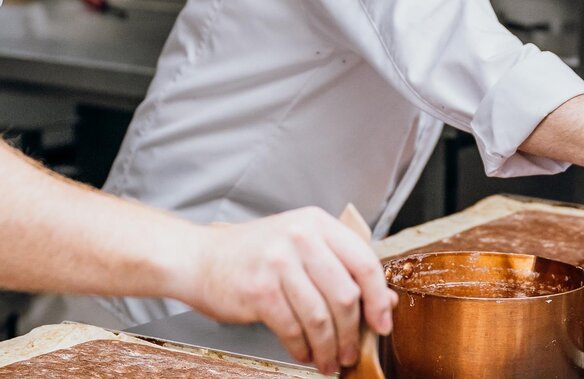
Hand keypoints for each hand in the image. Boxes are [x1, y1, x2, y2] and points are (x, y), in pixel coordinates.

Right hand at [171, 207, 396, 374]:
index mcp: (316, 223)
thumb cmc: (254, 255)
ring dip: (328, 347)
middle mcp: (299, 237)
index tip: (383, 323)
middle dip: (353, 332)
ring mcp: (278, 262)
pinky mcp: (259, 289)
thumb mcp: (301, 248)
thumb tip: (384, 301)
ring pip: (320, 317)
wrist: (199, 259)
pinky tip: (304, 353)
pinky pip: (292, 329)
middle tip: (351, 352)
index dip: (378, 298)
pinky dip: (302, 348)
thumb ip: (341, 269)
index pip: (364, 261)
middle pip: (345, 294)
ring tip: (328, 360)